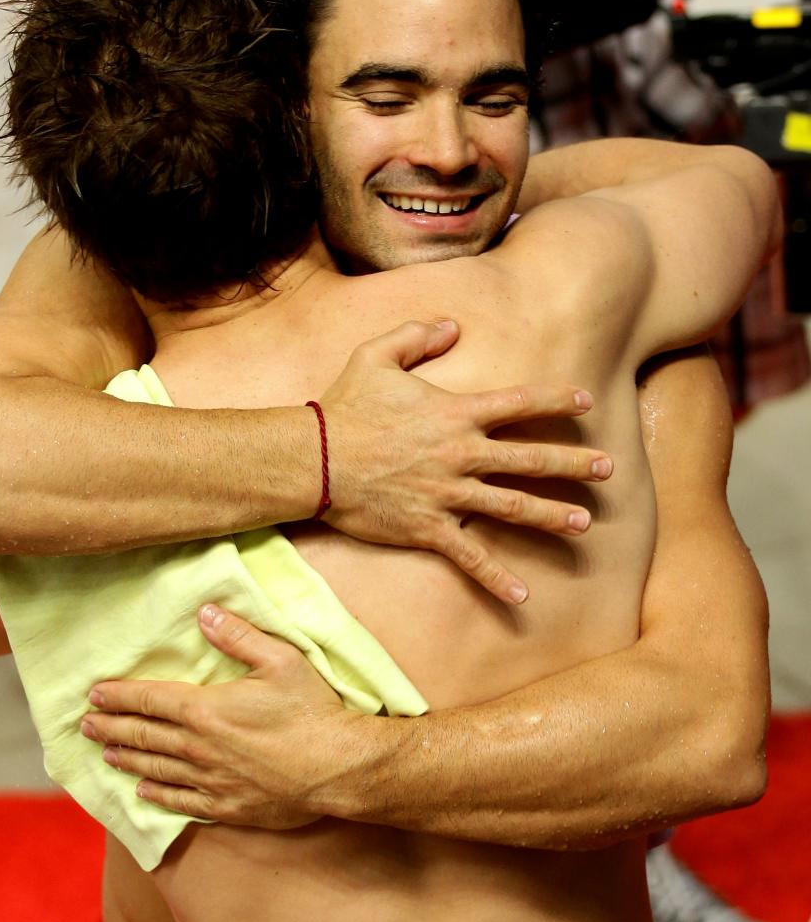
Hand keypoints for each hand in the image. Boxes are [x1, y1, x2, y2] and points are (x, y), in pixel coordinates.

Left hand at [82, 605, 367, 827]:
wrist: (337, 768)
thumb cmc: (311, 711)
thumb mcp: (280, 660)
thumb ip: (239, 636)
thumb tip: (205, 613)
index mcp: (206, 709)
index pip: (150, 700)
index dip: (120, 696)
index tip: (94, 694)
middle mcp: (199, 746)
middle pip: (144, 735)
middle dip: (112, 727)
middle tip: (85, 726)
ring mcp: (210, 779)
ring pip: (157, 768)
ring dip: (128, 759)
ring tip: (105, 754)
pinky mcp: (227, 805)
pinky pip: (181, 801)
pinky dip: (157, 794)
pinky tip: (142, 791)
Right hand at [320, 319, 611, 602]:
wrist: (315, 459)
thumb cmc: (344, 406)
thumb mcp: (376, 355)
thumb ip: (417, 336)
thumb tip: (452, 325)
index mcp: (455, 413)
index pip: (519, 403)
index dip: (556, 400)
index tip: (587, 401)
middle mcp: (461, 455)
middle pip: (529, 458)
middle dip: (572, 464)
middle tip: (607, 469)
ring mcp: (448, 494)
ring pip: (512, 506)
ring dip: (551, 515)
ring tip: (584, 524)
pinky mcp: (429, 528)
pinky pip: (470, 557)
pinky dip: (496, 578)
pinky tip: (522, 596)